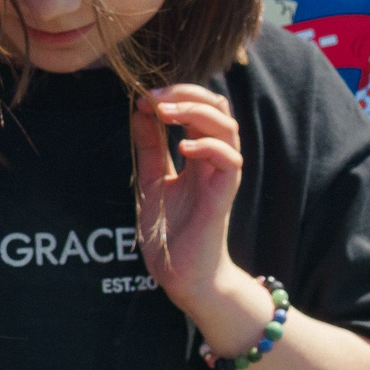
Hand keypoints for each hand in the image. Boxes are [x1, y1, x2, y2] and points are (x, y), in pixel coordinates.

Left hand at [130, 85, 244, 322]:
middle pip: (218, 108)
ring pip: (228, 127)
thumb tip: (139, 110)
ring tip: (167, 114)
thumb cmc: (171, 232)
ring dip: (197, 112)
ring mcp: (221, 177)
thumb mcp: (151, 180)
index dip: (176, 95)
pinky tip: (183, 148)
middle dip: (188, 93)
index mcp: (198, 155)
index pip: (199, 108)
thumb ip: (149, 147)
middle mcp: (213, 161)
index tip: (144, 96)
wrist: (182, 276)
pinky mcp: (223, 196)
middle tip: (155, 97)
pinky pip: (230, 161)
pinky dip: (209, 147)